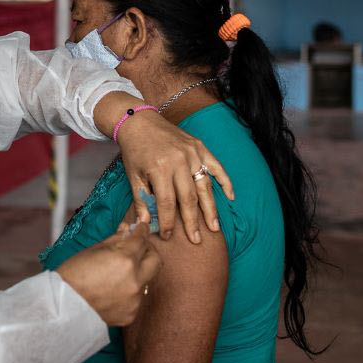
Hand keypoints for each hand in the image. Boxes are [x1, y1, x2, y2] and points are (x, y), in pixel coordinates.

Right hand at [57, 221, 160, 326]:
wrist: (63, 306)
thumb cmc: (73, 274)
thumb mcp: (94, 250)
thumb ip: (116, 240)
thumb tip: (128, 230)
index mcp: (125, 259)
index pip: (141, 239)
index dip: (142, 230)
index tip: (142, 227)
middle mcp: (135, 280)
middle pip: (155, 260)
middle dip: (148, 251)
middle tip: (137, 248)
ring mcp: (135, 299)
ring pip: (145, 281)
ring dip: (136, 273)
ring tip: (117, 274)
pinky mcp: (131, 314)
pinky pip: (136, 298)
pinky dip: (127, 292)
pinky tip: (112, 291)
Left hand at [116, 111, 234, 242]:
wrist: (139, 122)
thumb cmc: (135, 150)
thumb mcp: (133, 176)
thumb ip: (141, 200)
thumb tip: (146, 224)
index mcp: (160, 168)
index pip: (167, 203)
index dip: (167, 221)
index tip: (167, 235)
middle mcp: (179, 160)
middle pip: (189, 198)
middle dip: (192, 221)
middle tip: (196, 239)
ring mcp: (192, 152)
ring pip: (204, 185)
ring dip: (210, 208)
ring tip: (214, 226)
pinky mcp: (199, 146)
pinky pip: (216, 166)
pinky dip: (225, 181)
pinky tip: (230, 196)